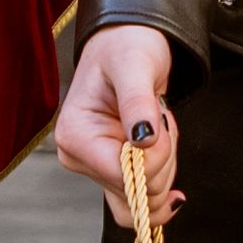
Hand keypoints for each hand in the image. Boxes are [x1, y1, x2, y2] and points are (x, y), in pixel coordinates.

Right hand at [58, 21, 179, 220]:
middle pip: (137, 193)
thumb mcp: (134, 64)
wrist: (128, 43)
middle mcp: (79, 158)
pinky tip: (167, 153)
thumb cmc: (127, 46)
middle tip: (158, 114)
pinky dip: (162, 175)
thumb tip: (144, 139)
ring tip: (155, 119)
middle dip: (163, 157)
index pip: (123, 176)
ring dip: (166, 161)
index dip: (155, 157)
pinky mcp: (111, 171)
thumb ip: (137, 101)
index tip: (159, 118)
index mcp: (75, 136)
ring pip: (144, 199)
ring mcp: (95, 168)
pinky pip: (142, 197)